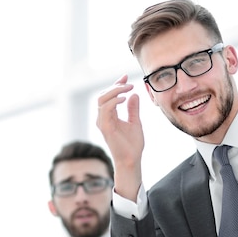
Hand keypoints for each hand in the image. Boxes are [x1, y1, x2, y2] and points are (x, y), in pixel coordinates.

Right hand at [96, 74, 143, 200]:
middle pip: (103, 95)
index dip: (116, 85)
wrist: (131, 160)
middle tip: (128, 82)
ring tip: (128, 88)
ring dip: (115, 91)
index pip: (108, 96)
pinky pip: (105, 109)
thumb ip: (133, 109)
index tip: (126, 77)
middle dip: (115, 86)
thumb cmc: (132, 145)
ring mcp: (102, 122)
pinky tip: (125, 98)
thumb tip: (134, 95)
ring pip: (102, 99)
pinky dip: (114, 101)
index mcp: (109, 116)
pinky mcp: (105, 127)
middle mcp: (103, 118)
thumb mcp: (135, 122)